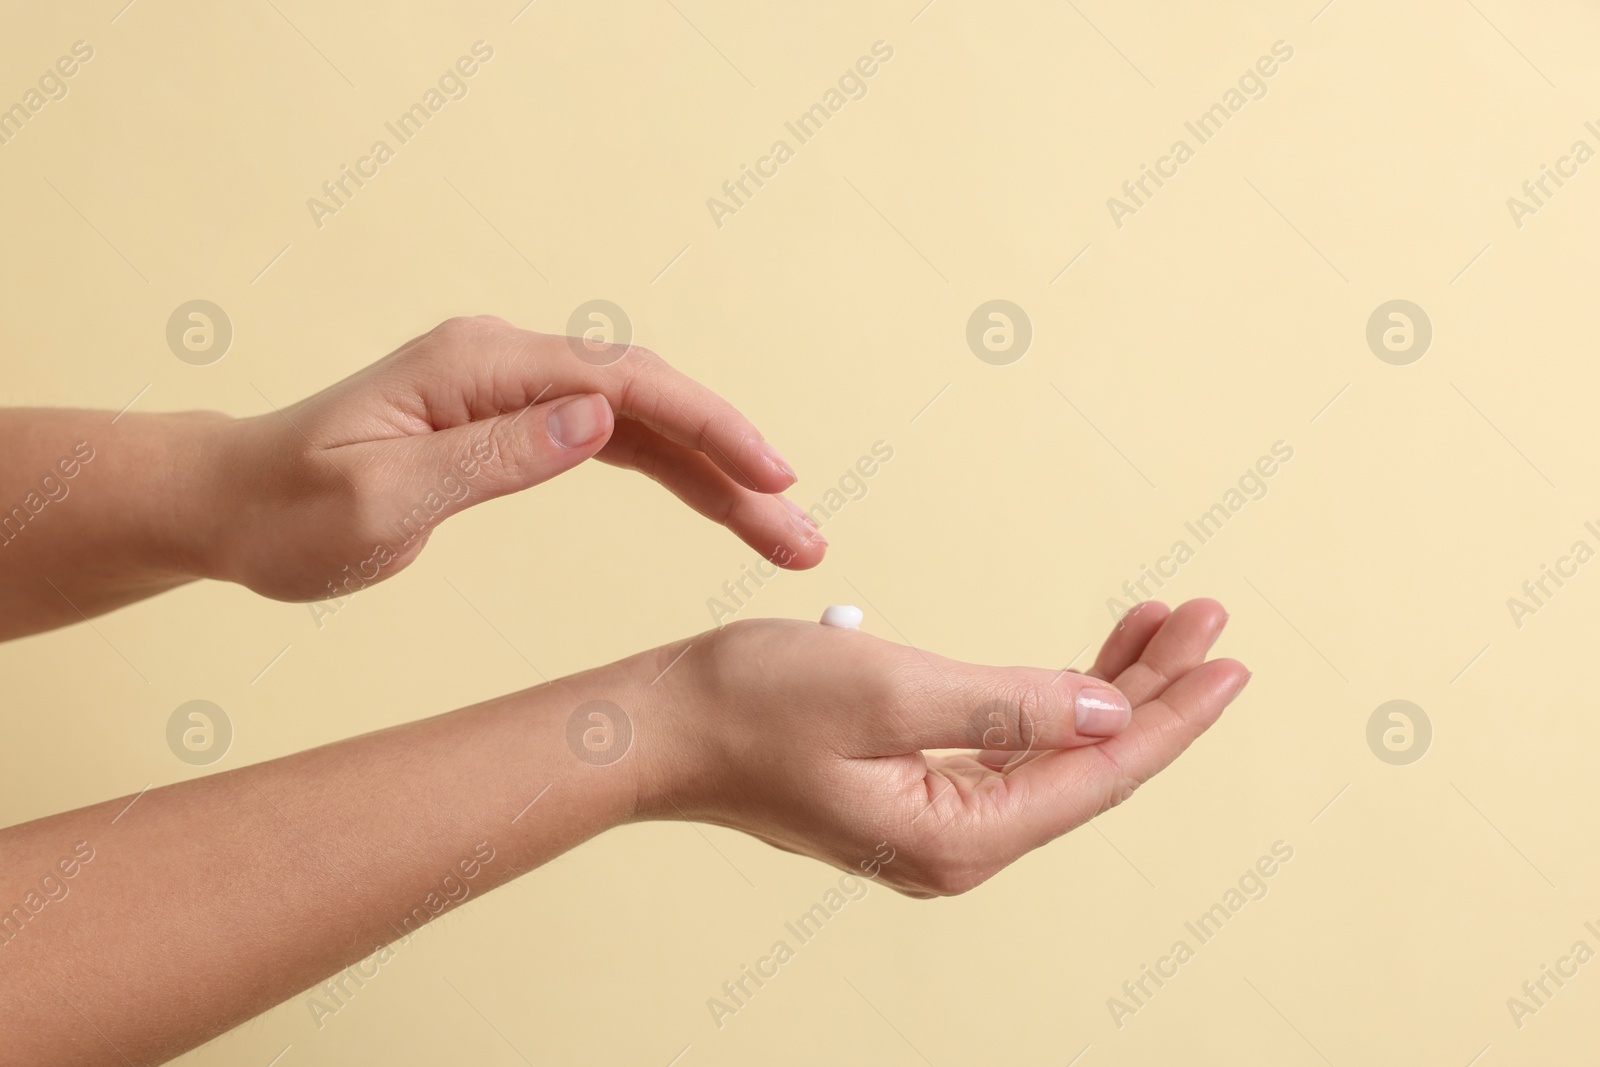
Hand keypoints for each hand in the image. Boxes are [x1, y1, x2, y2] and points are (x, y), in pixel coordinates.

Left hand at [208, 315, 825, 600]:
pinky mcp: (517, 422)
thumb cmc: (286, 510)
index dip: (710, 427)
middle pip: (653, 401)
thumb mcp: (377, 502)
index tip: (773, 477)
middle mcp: (506, 362)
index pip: (622, 384)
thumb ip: (492, 461)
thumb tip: (600, 420)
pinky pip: (618, 441)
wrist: (230, 502)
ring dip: (719, 475)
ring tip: (784, 533)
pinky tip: (721, 503)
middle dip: (737, 461)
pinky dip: (676, 473)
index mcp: (477, 366)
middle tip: (802, 534)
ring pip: (647, 423)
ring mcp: (515, 389)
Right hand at [639, 599, 1246, 896]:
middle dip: (1153, 690)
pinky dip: (1052, 696)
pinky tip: (1082, 661)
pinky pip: (1012, 746)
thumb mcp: (890, 690)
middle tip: (1207, 617)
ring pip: (1055, 751)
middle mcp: (958, 843)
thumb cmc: (753, 705)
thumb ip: (1008, 702)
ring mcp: (936, 819)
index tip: (1231, 660)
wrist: (662, 726)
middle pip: (1088, 764)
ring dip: (1108, 686)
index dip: (1173, 715)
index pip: (1099, 774)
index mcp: (957, 836)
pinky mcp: (915, 788)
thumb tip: (1106, 710)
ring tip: (1161, 622)